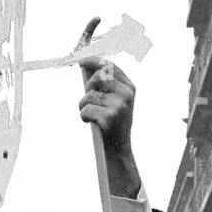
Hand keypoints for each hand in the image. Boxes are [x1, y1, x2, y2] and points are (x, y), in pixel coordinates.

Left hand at [78, 54, 140, 199]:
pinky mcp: (109, 117)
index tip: (81, 60)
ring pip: (89, 95)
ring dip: (83, 105)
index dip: (93, 61)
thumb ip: (107, 85)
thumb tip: (86, 66)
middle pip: (98, 77)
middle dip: (88, 86)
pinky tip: (90, 123)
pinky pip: (85, 109)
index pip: (110, 66)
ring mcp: (119, 106)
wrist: (119, 150)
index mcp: (129, 87)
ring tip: (89, 114)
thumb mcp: (116, 101)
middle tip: (87, 98)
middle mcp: (126, 94)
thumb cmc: (113, 123)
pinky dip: (83, 116)